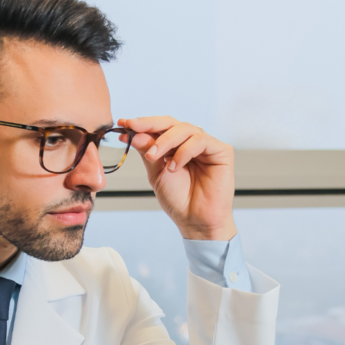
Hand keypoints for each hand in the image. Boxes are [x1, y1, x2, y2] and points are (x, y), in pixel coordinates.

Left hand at [118, 116, 236, 240]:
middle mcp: (192, 142)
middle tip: (134, 130)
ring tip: (153, 157)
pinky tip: (174, 167)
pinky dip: (184, 151)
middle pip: (171, 123)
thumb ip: (147, 152)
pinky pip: (201, 140)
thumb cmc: (178, 200)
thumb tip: (133, 133)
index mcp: (176, 146)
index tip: (123, 123)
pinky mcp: (221, 151)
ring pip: (185, 129)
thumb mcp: (156, 173)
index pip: (159, 128)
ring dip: (166, 141)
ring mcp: (207, 146)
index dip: (142, 124)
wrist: (195, 221)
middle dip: (150, 125)